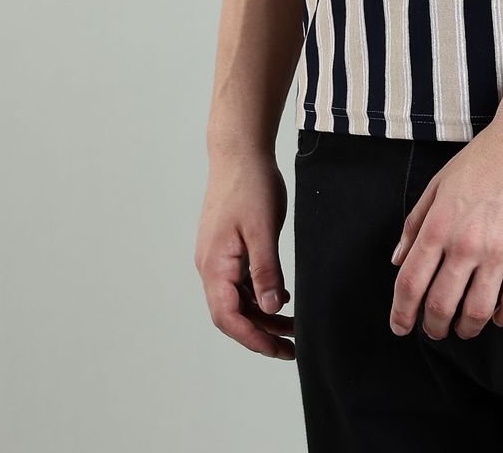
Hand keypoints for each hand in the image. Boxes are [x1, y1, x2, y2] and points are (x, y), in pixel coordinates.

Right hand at [194, 146, 294, 358]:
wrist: (239, 152)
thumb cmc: (250, 185)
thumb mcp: (262, 229)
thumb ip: (266, 270)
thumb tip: (271, 308)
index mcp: (215, 264)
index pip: (228, 317)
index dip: (253, 338)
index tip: (279, 350)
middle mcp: (210, 266)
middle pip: (231, 314)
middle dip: (259, 334)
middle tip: (291, 348)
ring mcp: (217, 257)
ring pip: (236, 299)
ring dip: (261, 315)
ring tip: (292, 327)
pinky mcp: (226, 248)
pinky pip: (239, 282)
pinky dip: (258, 295)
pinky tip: (281, 298)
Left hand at [388, 120, 502, 341]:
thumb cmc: (486, 157)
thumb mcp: (439, 183)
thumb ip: (415, 222)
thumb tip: (398, 258)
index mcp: (439, 225)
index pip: (410, 283)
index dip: (401, 313)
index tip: (401, 326)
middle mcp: (465, 244)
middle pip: (440, 305)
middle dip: (433, 327)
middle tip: (435, 330)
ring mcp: (499, 252)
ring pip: (476, 312)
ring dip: (466, 329)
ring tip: (465, 328)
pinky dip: (502, 318)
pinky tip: (498, 315)